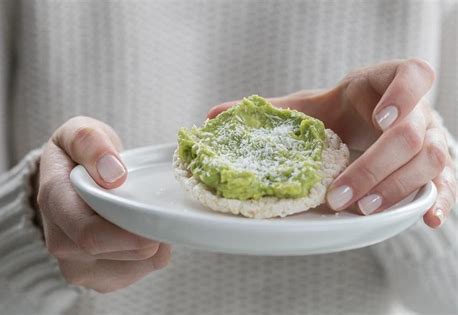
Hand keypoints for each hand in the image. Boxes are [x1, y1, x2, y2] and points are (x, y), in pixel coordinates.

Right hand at [35, 116, 170, 291]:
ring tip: (150, 213)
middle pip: (117, 253)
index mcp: (54, 202)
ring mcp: (78, 266)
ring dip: (155, 241)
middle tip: (163, 206)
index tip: (158, 217)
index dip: (129, 233)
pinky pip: (141, 272)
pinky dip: (154, 252)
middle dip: (150, 232)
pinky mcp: (99, 278)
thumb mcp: (79, 131)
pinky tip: (145, 229)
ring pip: (135, 266)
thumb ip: (90, 142)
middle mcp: (60, 243)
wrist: (71, 178)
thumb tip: (114, 175)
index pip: (90, 234)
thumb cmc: (80, 153)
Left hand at [208, 59, 455, 227]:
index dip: (402, 96)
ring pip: (430, 160)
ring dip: (394, 188)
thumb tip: (212, 115)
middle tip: (340, 195)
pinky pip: (447, 183)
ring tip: (359, 210)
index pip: (413, 76)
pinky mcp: (436, 168)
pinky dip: (440, 201)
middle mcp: (417, 111)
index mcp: (387, 84)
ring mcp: (431, 139)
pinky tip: (427, 220)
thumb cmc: (338, 114)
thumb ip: (271, 110)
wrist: (363, 124)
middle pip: (413, 134)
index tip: (377, 120)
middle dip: (375, 166)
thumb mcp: (310, 109)